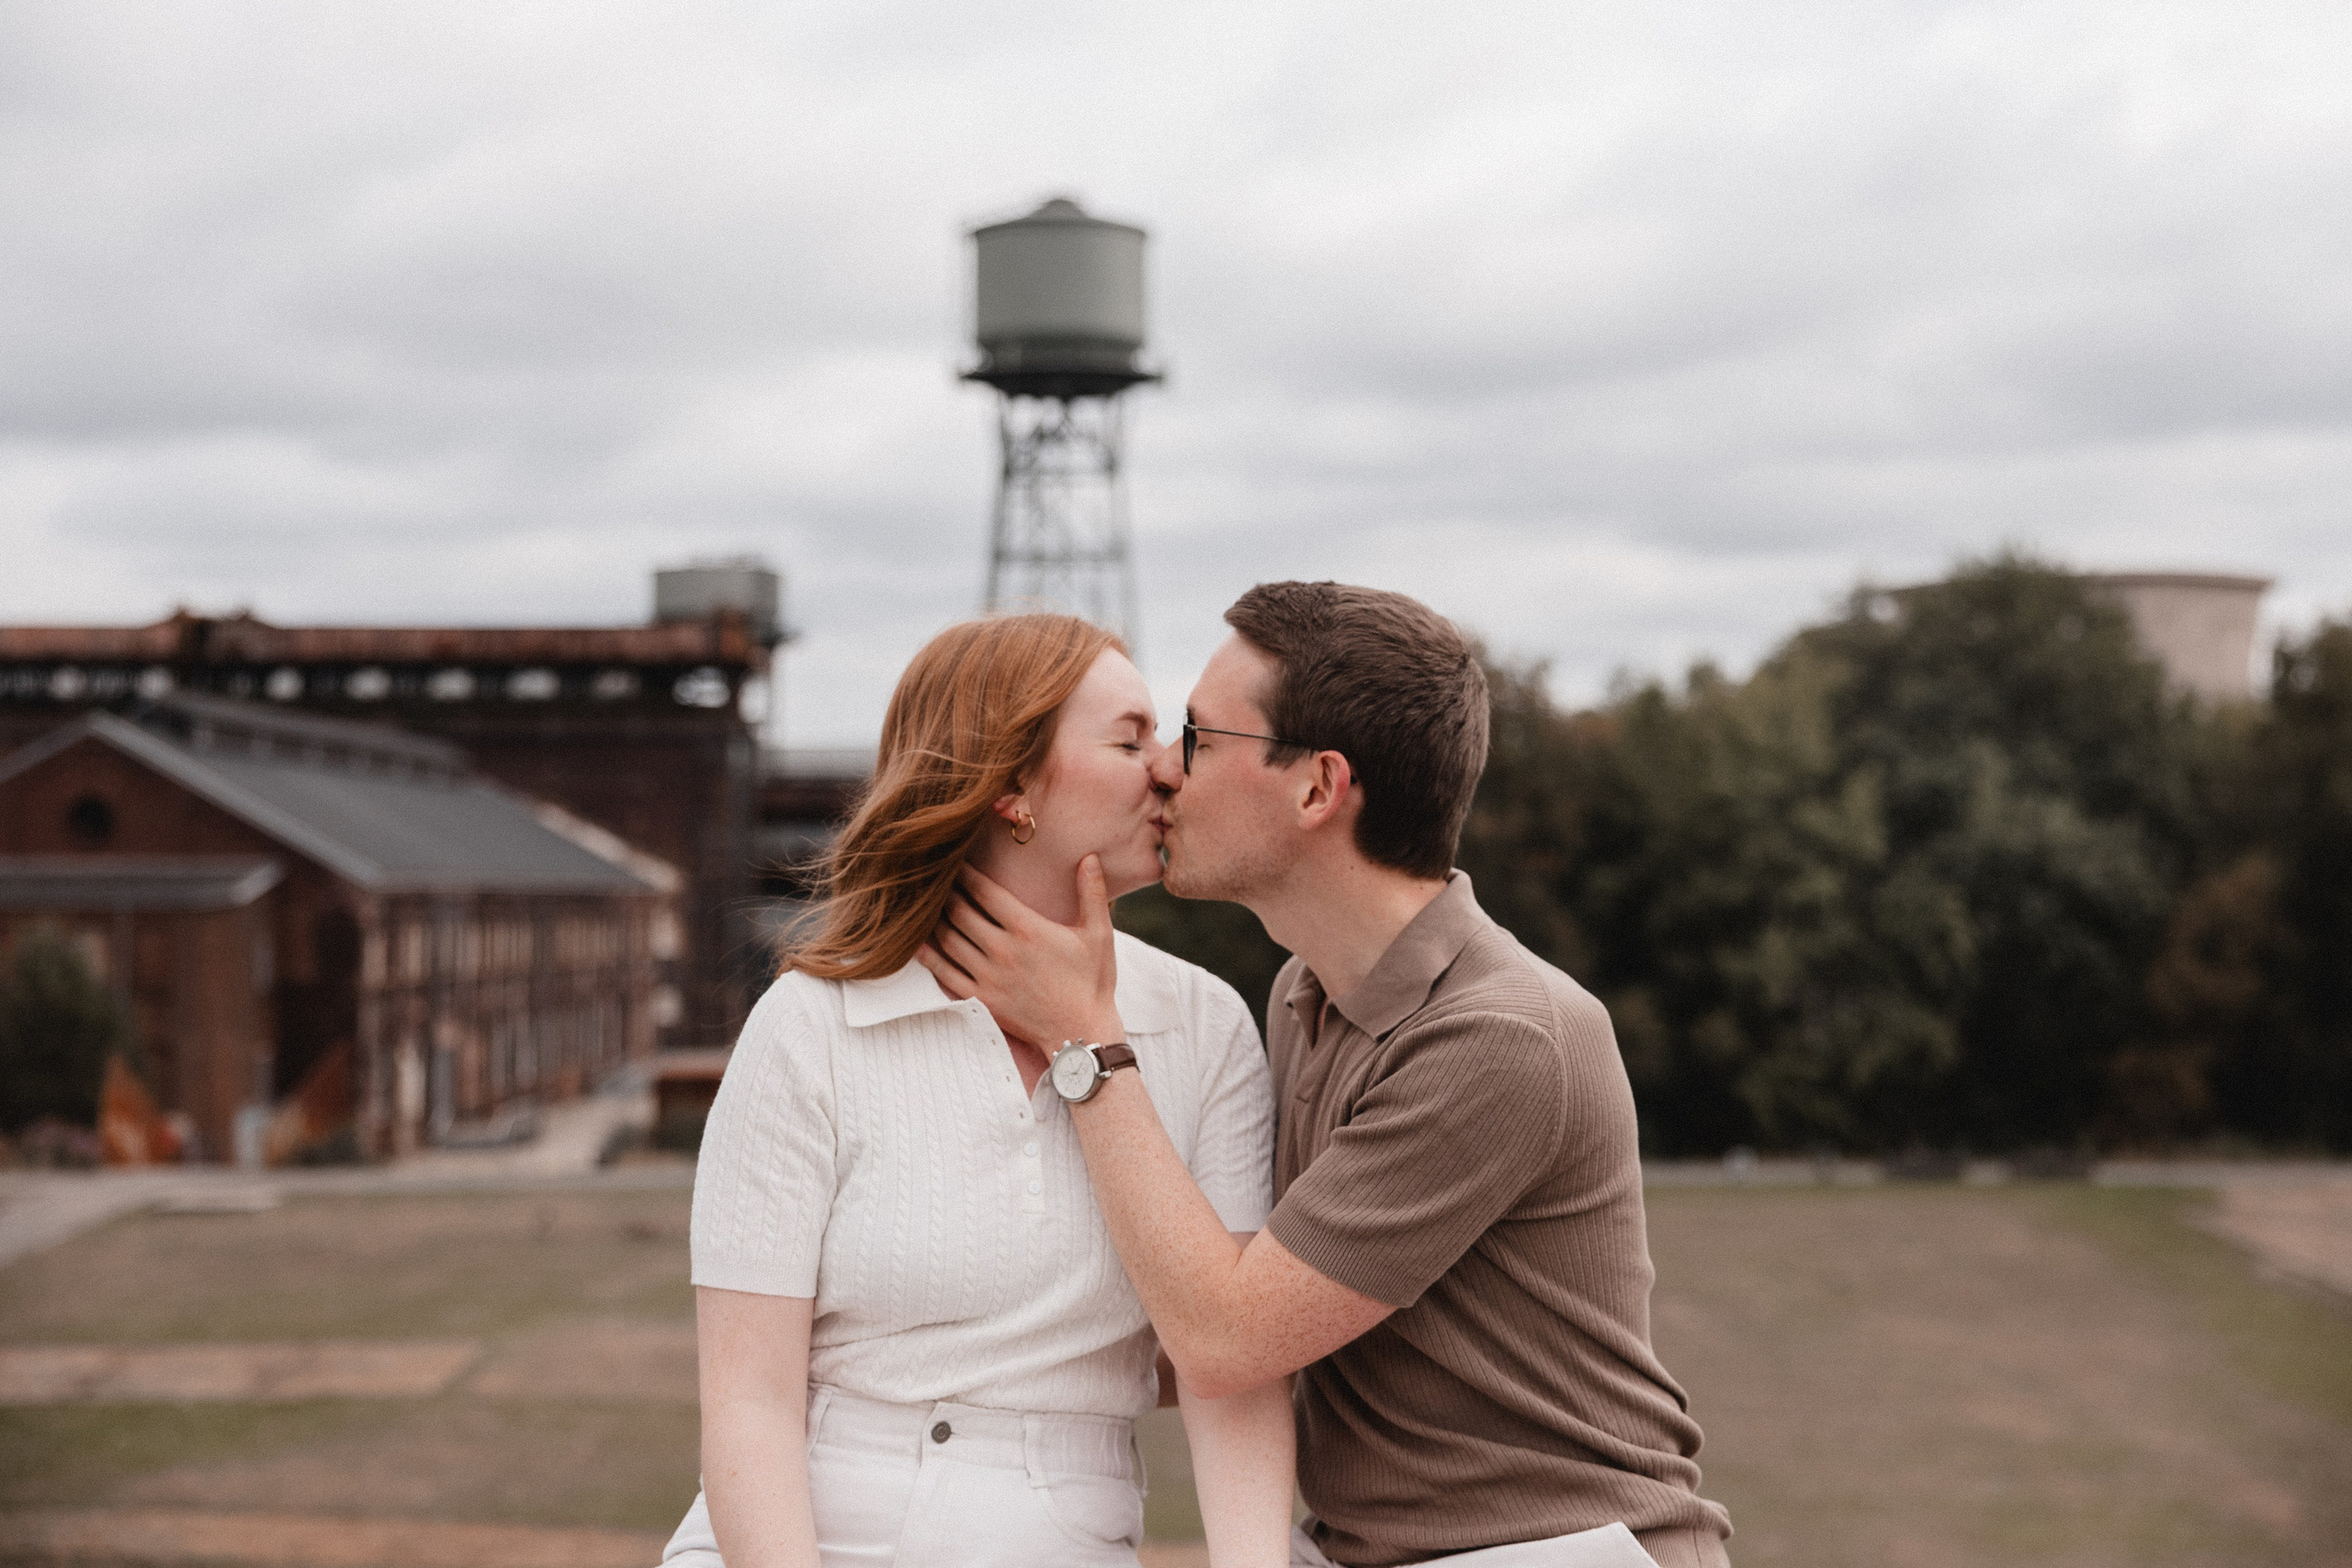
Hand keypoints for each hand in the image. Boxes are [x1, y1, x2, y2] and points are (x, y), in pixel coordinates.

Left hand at [919, 856, 1124, 1051]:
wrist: (1081, 1032)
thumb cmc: (1092, 982)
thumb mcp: (1099, 934)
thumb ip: (1093, 893)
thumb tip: (1091, 857)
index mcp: (1027, 928)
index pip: (984, 891)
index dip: (965, 873)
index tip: (955, 860)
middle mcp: (1002, 950)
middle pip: (959, 911)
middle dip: (945, 891)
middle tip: (935, 878)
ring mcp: (988, 976)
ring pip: (948, 939)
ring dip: (934, 919)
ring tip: (925, 905)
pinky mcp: (981, 999)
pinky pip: (945, 974)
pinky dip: (928, 957)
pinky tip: (918, 944)